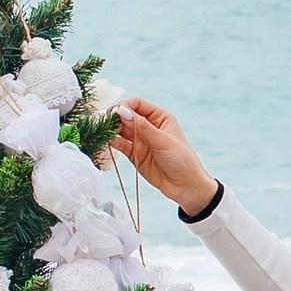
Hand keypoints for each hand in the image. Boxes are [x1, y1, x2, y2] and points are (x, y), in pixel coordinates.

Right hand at [110, 98, 215, 216]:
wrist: (186, 186)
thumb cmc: (181, 159)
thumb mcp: (162, 140)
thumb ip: (141, 126)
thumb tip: (122, 111)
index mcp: (160, 117)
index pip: (137, 103)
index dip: (124, 106)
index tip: (115, 112)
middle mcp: (149, 126)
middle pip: (126, 115)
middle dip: (115, 118)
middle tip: (105, 122)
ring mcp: (141, 140)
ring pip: (121, 130)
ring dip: (112, 130)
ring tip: (103, 132)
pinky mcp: (135, 154)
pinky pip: (121, 145)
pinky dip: (113, 143)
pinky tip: (108, 142)